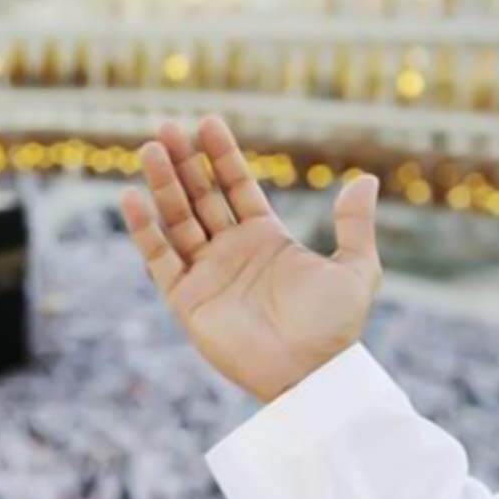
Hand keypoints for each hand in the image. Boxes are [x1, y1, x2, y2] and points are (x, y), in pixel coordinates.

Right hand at [120, 116, 381, 402]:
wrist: (308, 375)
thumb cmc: (333, 328)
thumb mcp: (355, 270)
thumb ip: (354, 225)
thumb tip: (366, 179)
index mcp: (265, 238)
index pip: (236, 186)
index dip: (221, 156)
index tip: (207, 123)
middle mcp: (230, 251)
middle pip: (200, 196)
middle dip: (184, 162)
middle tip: (167, 127)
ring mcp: (205, 273)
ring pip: (176, 220)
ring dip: (162, 185)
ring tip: (150, 149)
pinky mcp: (185, 299)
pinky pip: (159, 259)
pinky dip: (144, 230)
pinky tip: (131, 198)